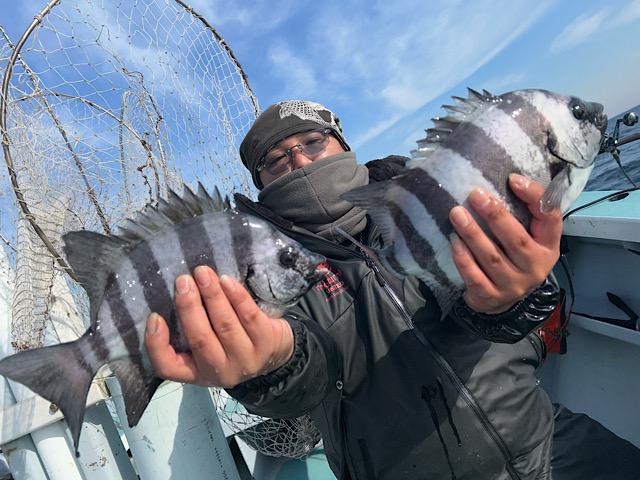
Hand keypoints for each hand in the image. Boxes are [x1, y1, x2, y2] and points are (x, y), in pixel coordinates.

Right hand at [144, 266, 293, 387]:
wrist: (276, 352)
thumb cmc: (232, 342)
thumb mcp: (210, 344)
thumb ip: (192, 326)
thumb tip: (176, 290)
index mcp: (197, 372)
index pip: (168, 367)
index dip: (157, 344)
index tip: (154, 316)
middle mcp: (219, 371)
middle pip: (200, 339)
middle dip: (189, 307)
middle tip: (183, 281)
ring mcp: (246, 360)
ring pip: (225, 325)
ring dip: (212, 296)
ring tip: (203, 274)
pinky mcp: (266, 344)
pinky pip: (249, 316)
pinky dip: (237, 297)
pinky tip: (226, 280)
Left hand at [449, 174, 561, 313]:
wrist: (502, 300)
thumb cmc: (513, 256)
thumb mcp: (527, 235)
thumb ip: (523, 212)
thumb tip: (508, 177)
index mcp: (548, 245)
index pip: (550, 218)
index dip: (534, 197)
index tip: (512, 178)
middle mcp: (535, 267)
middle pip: (516, 239)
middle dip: (495, 215)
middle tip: (475, 194)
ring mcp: (514, 285)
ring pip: (491, 257)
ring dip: (472, 234)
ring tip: (456, 214)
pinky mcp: (492, 297)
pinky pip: (475, 277)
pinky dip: (463, 259)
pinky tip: (454, 242)